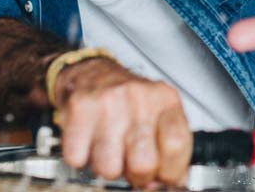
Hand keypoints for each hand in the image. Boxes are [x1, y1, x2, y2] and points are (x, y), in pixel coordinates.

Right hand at [53, 57, 191, 187]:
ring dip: (108, 167)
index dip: (170, 171)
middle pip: (143, 163)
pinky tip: (90, 141)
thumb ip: (170, 147)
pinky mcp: (80, 108)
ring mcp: (109, 102)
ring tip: (110, 149)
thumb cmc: (129, 101)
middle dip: (138, 175)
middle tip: (132, 164)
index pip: (177, 144)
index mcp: (165, 100)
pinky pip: (78, 159)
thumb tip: (170, 182)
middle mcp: (139, 98)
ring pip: (109, 168)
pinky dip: (81, 158)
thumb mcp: (160, 114)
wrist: (92, 74)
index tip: (163, 176)